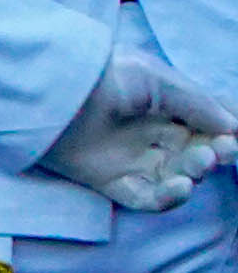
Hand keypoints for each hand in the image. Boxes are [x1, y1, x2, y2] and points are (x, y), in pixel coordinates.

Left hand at [36, 52, 237, 214]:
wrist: (52, 89)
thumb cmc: (105, 74)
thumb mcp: (158, 79)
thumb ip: (198, 103)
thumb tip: (234, 126)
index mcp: (165, 107)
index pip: (205, 126)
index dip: (224, 133)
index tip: (234, 136)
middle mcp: (150, 135)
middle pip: (195, 154)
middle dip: (213, 154)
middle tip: (218, 150)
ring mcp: (131, 159)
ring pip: (176, 177)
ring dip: (195, 174)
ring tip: (199, 162)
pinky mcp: (109, 181)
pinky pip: (145, 198)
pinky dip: (167, 198)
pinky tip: (181, 186)